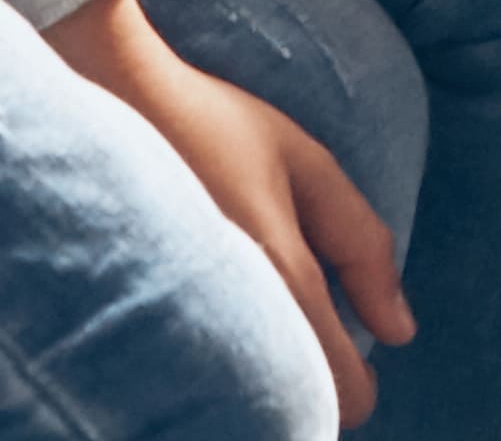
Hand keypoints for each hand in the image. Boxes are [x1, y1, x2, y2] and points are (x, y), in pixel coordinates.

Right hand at [46, 0, 415, 419]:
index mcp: (282, 271)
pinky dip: (208, 365)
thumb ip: (362, 245)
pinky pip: (189, 380)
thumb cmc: (208, 122)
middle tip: (293, 335)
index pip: (344, 393)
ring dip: (256, 379)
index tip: (347, 355)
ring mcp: (176, 323)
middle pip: (293, 415)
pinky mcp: (132, 325)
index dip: (358, 386)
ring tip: (245, 322)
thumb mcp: (304, 162)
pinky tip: (200, 319)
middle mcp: (231, 310)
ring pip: (239, 403)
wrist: (100, 92)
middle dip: (306, 390)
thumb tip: (400, 332)